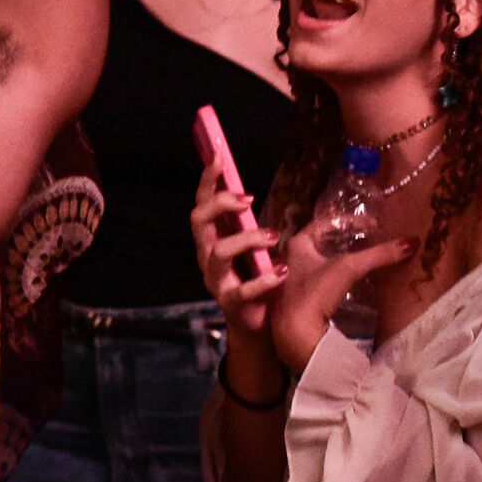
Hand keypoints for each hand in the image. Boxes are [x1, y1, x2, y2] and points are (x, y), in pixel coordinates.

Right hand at [191, 161, 284, 336]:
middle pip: (199, 222)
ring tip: (271, 235)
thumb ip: (254, 222)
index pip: (204, 204)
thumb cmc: (259, 277)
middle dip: (219, 204)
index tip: (219, 157)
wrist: (259, 323)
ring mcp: (217, 281)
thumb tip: (261, 192)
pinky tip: (282, 272)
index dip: (208, 181)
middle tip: (247, 198)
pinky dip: (263, 280)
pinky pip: (243, 290)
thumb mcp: (257, 245)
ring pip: (218, 253)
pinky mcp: (231, 303)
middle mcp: (209, 256)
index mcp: (215, 238)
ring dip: (245, 239)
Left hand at [267, 229, 418, 373]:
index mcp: (298, 244)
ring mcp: (297, 278)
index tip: (373, 224)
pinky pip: (326, 275)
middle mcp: (294, 257)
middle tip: (374, 237)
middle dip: (350, 237)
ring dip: (347, 255)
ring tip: (370, 254)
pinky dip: (343, 271)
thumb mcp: (349, 268)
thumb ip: (380, 254)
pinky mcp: (304, 295)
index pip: (327, 222)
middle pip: (326, 240)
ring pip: (325, 258)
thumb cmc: (315, 293)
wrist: (296, 334)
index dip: (352, 220)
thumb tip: (412, 242)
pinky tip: (358, 277)